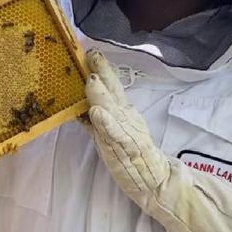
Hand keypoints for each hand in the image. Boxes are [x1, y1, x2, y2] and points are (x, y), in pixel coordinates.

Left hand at [84, 50, 171, 208]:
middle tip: (90, 53)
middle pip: (113, 91)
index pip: (111, 85)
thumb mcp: (110, 133)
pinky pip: (116, 134)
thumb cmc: (129, 156)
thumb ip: (95, 120)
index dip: (101, 67)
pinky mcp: (128, 148)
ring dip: (101, 95)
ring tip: (91, 79)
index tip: (88, 50)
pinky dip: (106, 123)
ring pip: (113, 109)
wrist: (155, 180)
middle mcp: (126, 117)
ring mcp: (128, 131)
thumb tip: (77, 106)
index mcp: (123, 111)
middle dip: (102, 71)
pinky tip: (97, 113)